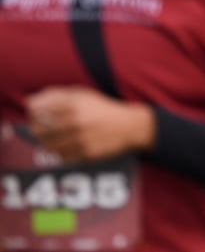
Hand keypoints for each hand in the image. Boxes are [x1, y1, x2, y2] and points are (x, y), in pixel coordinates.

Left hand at [26, 86, 154, 161]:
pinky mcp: (86, 153)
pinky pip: (61, 157)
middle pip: (38, 129)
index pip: (36, 109)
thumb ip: (55, 94)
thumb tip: (29, 101)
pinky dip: (60, 152)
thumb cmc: (102, 109)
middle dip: (37, 129)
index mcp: (74, 103)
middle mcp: (76, 120)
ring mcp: (81, 138)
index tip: (37, 113)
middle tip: (44, 128)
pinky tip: (69, 145)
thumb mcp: (82, 94)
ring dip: (48, 142)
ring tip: (56, 137)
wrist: (129, 126)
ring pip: (47, 146)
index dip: (33, 112)